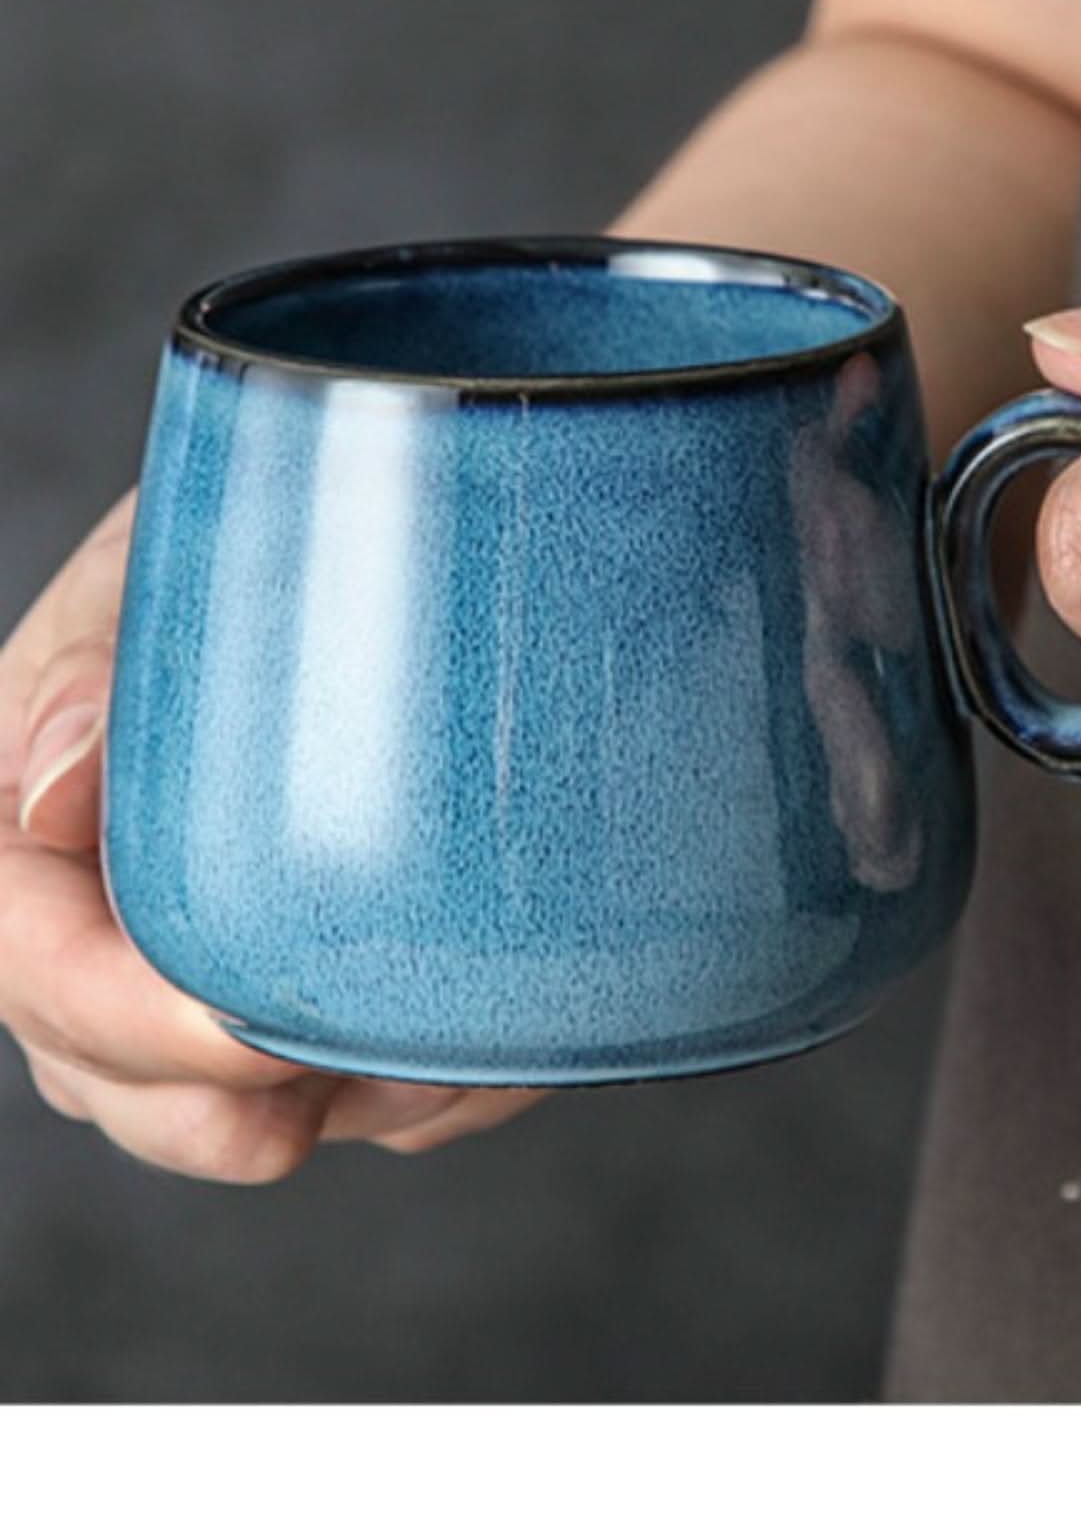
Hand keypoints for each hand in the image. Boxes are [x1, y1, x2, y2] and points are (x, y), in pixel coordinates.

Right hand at [1, 496, 544, 1178]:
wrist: (372, 533)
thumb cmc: (258, 534)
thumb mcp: (170, 556)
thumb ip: (100, 662)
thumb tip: (49, 786)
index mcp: (25, 811)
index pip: (25, 950)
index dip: (113, 1014)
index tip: (231, 1029)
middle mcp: (96, 904)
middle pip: (108, 1068)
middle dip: (210, 1111)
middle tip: (321, 1090)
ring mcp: (199, 955)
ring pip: (222, 1108)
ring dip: (324, 1114)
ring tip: (425, 1074)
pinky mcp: (305, 977)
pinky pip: (343, 1087)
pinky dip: (407, 1098)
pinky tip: (471, 1058)